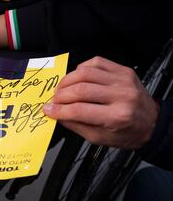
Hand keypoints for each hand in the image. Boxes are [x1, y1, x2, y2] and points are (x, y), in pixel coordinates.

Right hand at [43, 56, 158, 148]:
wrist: (152, 123)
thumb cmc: (127, 132)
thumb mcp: (99, 138)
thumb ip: (76, 125)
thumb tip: (56, 114)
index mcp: (116, 117)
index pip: (78, 110)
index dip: (58, 110)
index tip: (47, 110)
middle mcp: (121, 96)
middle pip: (80, 89)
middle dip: (60, 95)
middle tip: (53, 100)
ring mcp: (123, 80)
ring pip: (85, 73)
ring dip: (67, 80)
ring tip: (62, 89)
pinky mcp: (123, 70)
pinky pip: (96, 62)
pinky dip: (81, 68)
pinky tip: (77, 77)